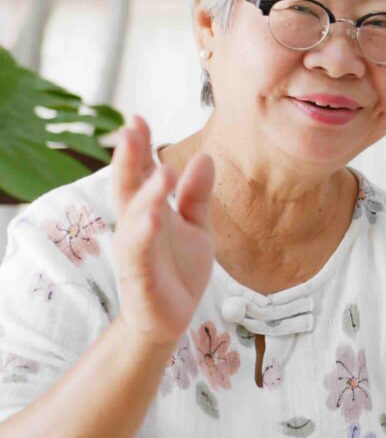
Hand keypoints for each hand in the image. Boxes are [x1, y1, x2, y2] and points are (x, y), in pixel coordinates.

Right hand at [111, 116, 215, 346]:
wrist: (170, 319)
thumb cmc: (178, 268)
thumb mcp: (195, 226)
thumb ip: (196, 194)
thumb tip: (205, 156)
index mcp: (148, 211)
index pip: (139, 173)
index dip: (138, 148)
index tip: (138, 118)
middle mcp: (136, 226)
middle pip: (128, 188)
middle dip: (130, 159)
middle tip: (133, 128)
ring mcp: (135, 251)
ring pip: (136, 218)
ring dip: (147, 193)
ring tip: (161, 169)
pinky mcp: (140, 277)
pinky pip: (140, 253)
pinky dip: (145, 233)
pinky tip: (153, 216)